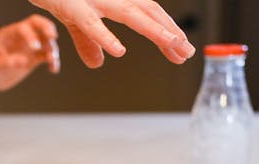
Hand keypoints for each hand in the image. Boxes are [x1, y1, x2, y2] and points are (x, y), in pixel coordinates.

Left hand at [0, 15, 60, 97]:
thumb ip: (6, 62)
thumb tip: (23, 60)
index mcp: (9, 34)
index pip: (24, 27)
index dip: (31, 35)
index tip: (35, 47)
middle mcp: (21, 37)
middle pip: (38, 25)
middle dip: (47, 28)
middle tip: (53, 37)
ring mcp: (29, 47)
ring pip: (45, 41)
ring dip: (52, 48)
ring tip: (52, 60)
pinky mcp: (34, 58)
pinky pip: (47, 56)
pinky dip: (52, 61)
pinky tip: (53, 69)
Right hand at [27, 0, 194, 67]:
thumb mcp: (74, 21)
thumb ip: (88, 42)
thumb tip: (98, 62)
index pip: (148, 13)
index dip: (167, 30)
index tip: (181, 51)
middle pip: (147, 12)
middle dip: (169, 31)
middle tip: (186, 52)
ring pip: (130, 13)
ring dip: (153, 28)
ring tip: (171, 43)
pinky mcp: (72, 6)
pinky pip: (91, 23)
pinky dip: (105, 36)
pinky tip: (118, 50)